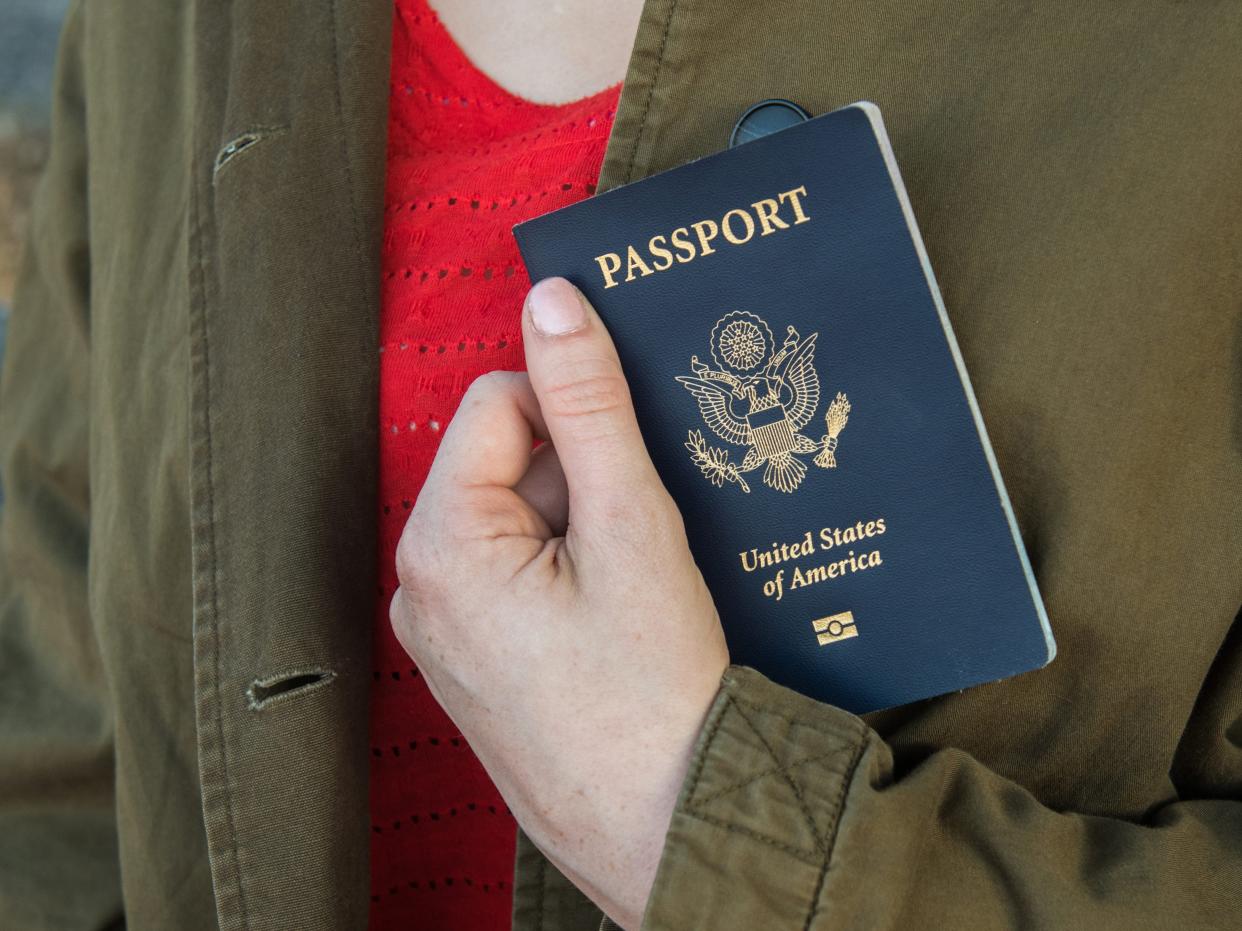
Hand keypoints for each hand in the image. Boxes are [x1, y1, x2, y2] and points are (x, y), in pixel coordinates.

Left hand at [390, 277, 729, 928]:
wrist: (671, 826)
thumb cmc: (652, 691)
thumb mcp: (629, 525)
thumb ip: (587, 404)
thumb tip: (551, 300)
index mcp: (441, 544)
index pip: (496, 405)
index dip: (572, 414)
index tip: (628, 460)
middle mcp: (420, 589)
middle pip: (504, 467)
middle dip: (578, 481)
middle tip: (640, 536)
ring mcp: (443, 636)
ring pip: (515, 525)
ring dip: (579, 530)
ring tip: (636, 590)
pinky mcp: (475, 667)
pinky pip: (515, 582)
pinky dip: (568, 576)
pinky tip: (618, 620)